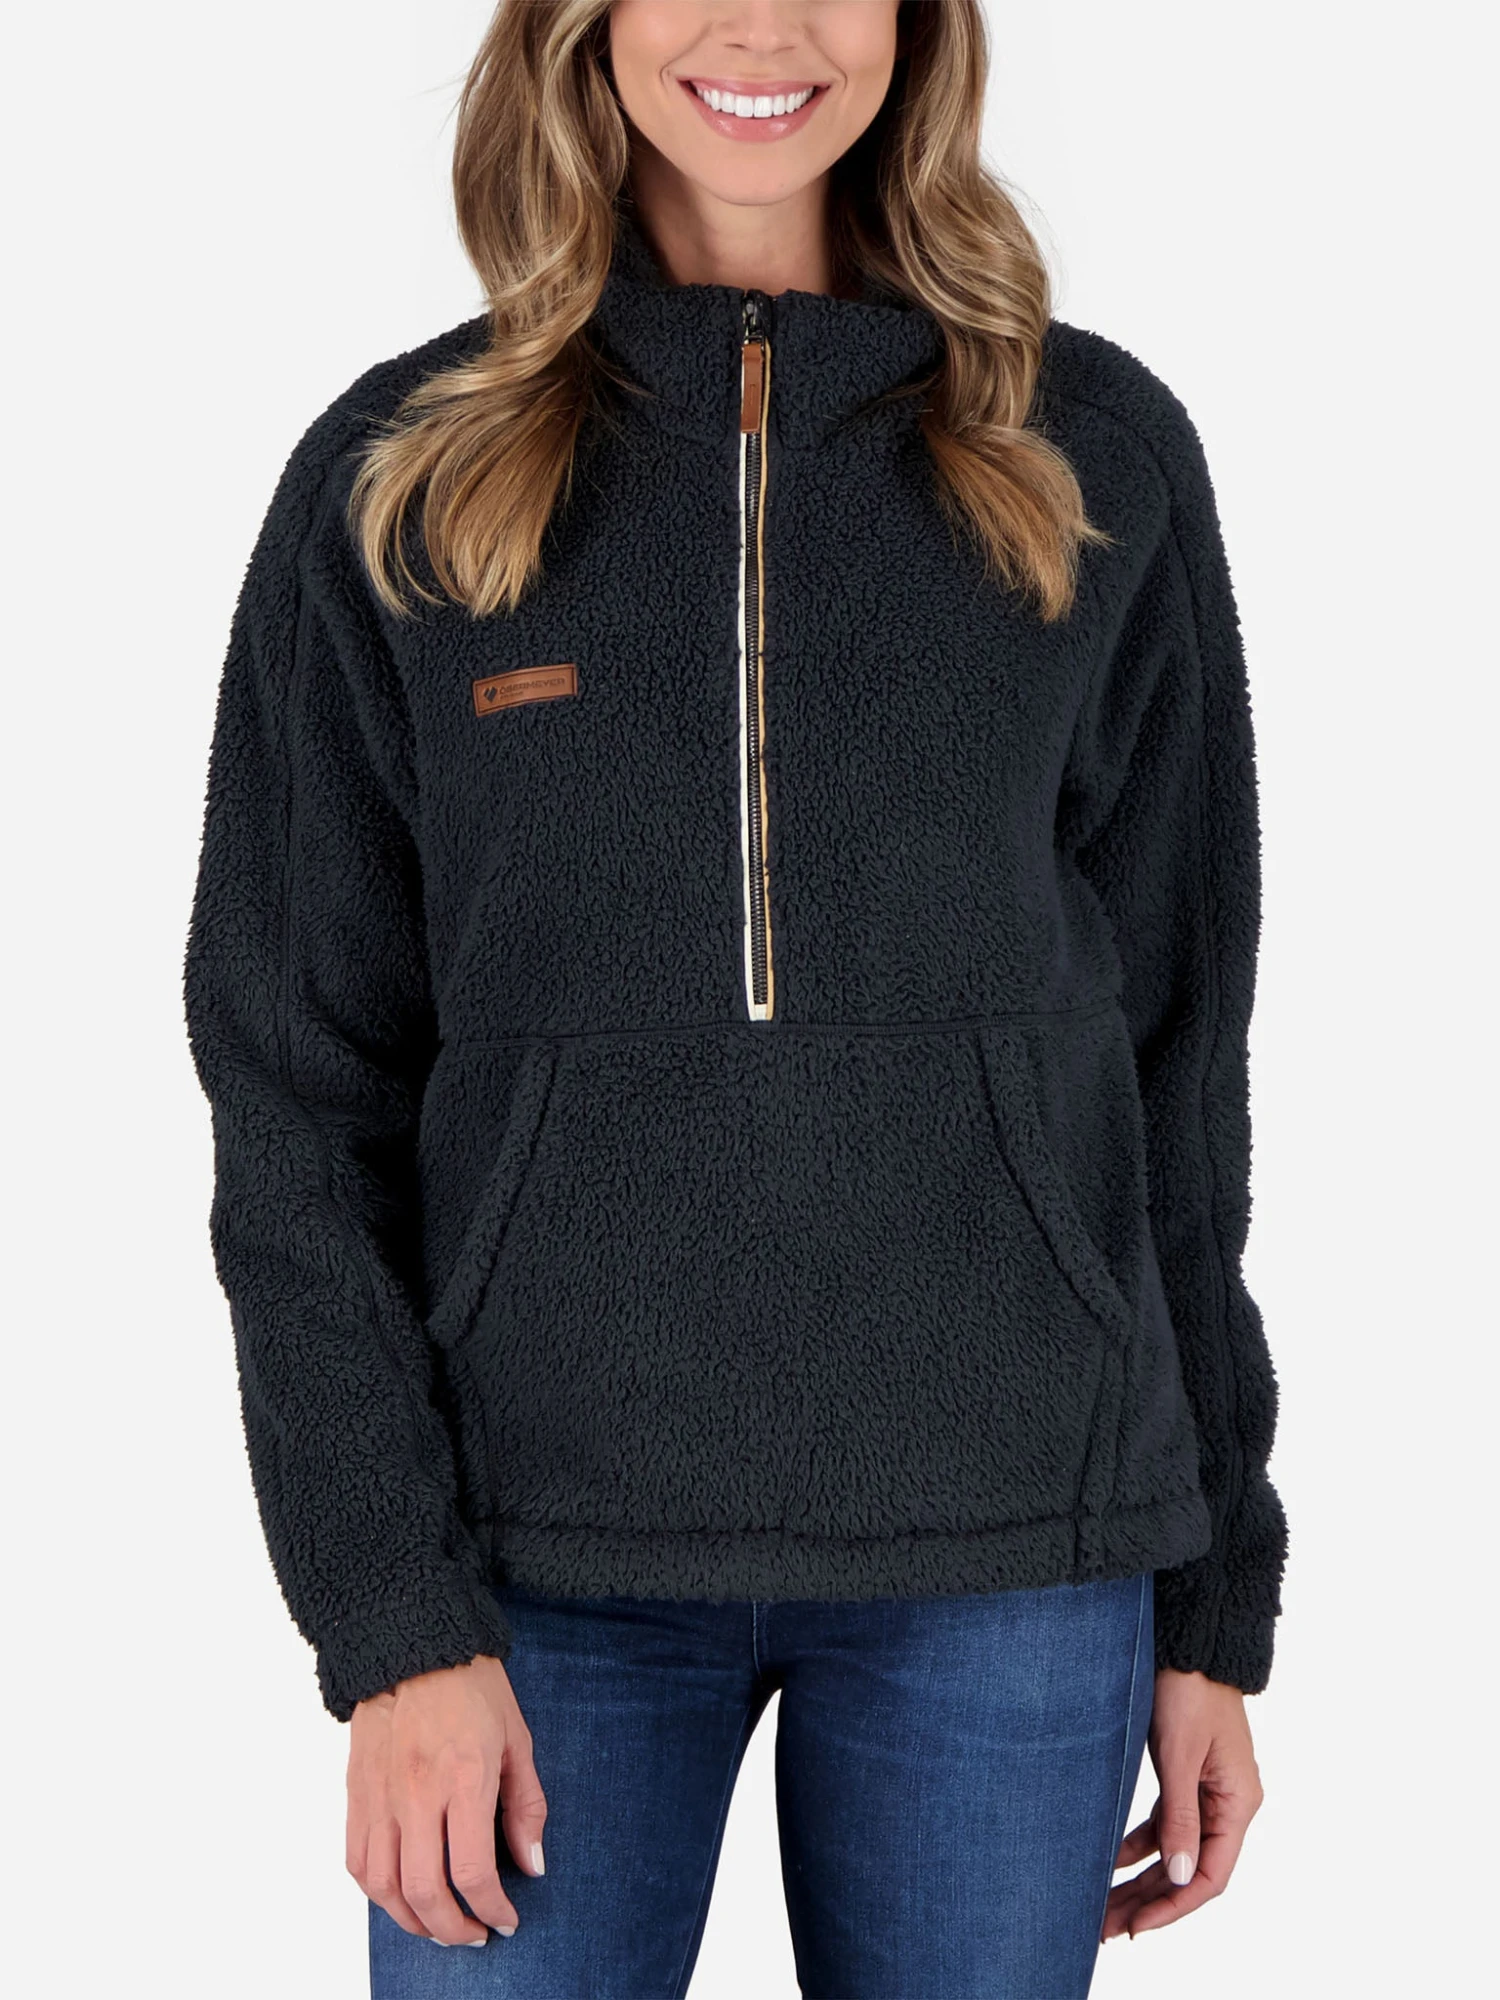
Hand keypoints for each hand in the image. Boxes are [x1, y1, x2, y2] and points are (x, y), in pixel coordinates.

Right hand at [346, 1654, 547, 1945]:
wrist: (413, 1644)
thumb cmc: (472, 1687)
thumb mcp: (518, 1739)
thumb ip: (526, 1806)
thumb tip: (531, 1864)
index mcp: (464, 1776)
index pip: (471, 1870)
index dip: (491, 1909)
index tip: (506, 1920)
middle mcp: (417, 1793)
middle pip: (424, 1892)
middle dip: (453, 1929)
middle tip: (474, 1934)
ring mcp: (380, 1795)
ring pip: (383, 1887)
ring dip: (412, 1921)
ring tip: (439, 1925)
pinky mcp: (356, 1793)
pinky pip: (357, 1862)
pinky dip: (378, 1892)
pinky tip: (401, 1895)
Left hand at [1102, 1667, 1263, 1940]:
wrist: (1190, 1639)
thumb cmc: (1188, 1688)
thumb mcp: (1180, 1754)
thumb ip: (1180, 1816)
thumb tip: (1181, 1877)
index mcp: (1238, 1803)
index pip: (1210, 1877)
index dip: (1173, 1907)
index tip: (1135, 1927)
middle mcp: (1228, 1803)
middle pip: (1190, 1870)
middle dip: (1149, 1900)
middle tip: (1106, 1928)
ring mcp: (1208, 1790)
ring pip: (1175, 1850)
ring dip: (1142, 1877)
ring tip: (1104, 1906)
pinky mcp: (1187, 1775)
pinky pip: (1166, 1823)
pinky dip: (1141, 1844)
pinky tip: (1113, 1860)